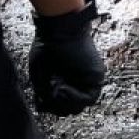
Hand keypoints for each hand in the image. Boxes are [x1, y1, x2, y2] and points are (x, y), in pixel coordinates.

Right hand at [29, 0, 105, 115]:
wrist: (59, 29)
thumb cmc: (47, 47)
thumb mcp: (41, 76)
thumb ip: (44, 94)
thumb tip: (44, 108)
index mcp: (66, 81)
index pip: (61, 106)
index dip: (50, 106)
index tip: (41, 96)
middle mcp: (79, 82)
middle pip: (71, 109)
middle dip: (56, 105)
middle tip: (49, 91)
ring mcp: (89, 80)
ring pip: (80, 106)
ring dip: (64, 102)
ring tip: (55, 87)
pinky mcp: (97, 77)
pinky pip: (89, 98)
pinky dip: (73, 98)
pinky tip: (63, 88)